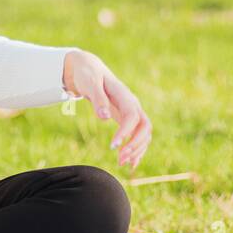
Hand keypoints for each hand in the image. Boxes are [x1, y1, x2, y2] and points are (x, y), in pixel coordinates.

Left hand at [62, 49, 151, 169]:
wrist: (89, 69)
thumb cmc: (87, 75)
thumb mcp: (89, 83)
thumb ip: (97, 99)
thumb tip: (105, 117)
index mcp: (124, 95)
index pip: (132, 116)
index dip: (126, 132)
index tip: (113, 146)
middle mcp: (133, 104)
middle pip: (145, 127)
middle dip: (136, 145)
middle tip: (120, 159)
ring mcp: (132, 111)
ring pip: (144, 134)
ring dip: (136, 150)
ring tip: (121, 164)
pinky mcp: (127, 118)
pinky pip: (138, 135)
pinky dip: (136, 149)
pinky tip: (130, 164)